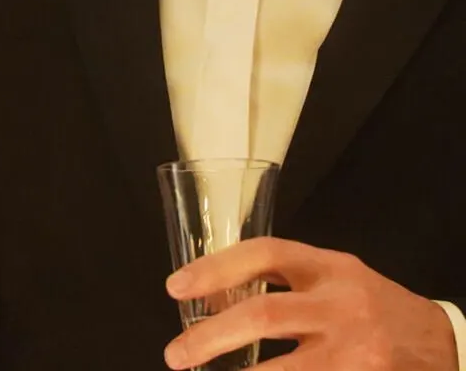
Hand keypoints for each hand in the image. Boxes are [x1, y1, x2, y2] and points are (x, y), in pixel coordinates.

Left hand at [163, 237, 457, 369]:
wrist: (438, 344)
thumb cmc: (373, 308)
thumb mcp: (335, 279)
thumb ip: (285, 283)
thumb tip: (211, 301)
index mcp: (330, 268)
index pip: (264, 254)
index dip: (215, 268)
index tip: (175, 287)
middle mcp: (342, 305)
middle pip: (264, 314)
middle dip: (210, 336)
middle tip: (175, 353)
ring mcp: (355, 350)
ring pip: (282, 369)